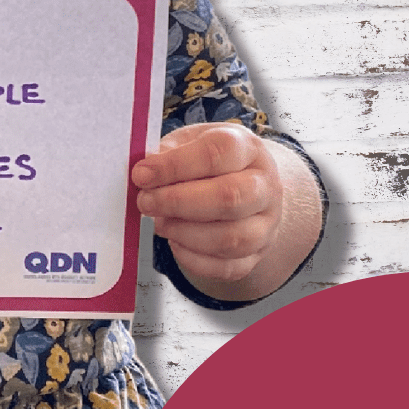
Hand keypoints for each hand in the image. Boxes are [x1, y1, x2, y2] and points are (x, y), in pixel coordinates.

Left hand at [133, 123, 282, 286]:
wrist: (244, 184)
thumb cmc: (211, 160)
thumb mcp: (190, 141)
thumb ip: (167, 153)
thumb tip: (145, 173)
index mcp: (248, 148)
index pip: (216, 154)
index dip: (174, 166)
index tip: (141, 175)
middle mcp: (266, 186)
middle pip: (229, 198)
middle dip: (177, 203)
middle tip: (145, 202)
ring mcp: (267, 224)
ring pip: (230, 238)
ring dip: (183, 233)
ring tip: (159, 222)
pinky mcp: (258, 254)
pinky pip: (227, 267)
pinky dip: (193, 258)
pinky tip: (175, 242)